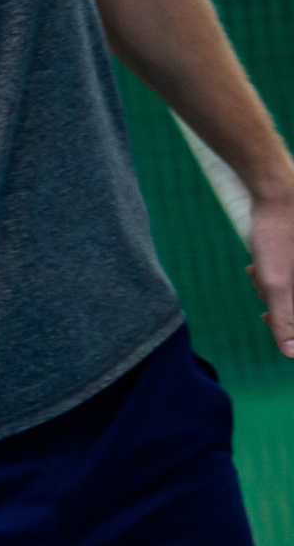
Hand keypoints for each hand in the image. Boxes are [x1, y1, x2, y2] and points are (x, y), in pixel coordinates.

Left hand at [249, 186, 293, 357]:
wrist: (277, 191)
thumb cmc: (279, 235)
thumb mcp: (278, 284)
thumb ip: (285, 320)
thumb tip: (293, 354)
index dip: (288, 326)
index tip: (266, 313)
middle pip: (292, 303)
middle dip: (275, 299)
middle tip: (260, 283)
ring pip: (288, 289)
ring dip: (268, 285)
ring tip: (255, 268)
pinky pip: (287, 273)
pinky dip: (271, 273)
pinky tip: (254, 264)